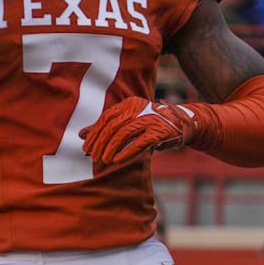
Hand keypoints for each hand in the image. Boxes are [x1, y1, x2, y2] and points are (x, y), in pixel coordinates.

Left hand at [80, 98, 198, 168]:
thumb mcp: (129, 123)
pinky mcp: (158, 132)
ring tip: (103, 160)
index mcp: (129, 104)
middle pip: (112, 125)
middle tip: (92, 156)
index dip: (94, 133)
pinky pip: (139, 143)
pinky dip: (126, 152)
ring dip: (110, 148)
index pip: (106, 117)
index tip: (86, 147)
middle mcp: (138, 108)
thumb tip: (81, 134)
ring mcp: (149, 119)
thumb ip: (106, 127)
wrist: (182, 124)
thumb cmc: (152, 126)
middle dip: (100, 142)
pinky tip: (117, 160)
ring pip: (123, 133)